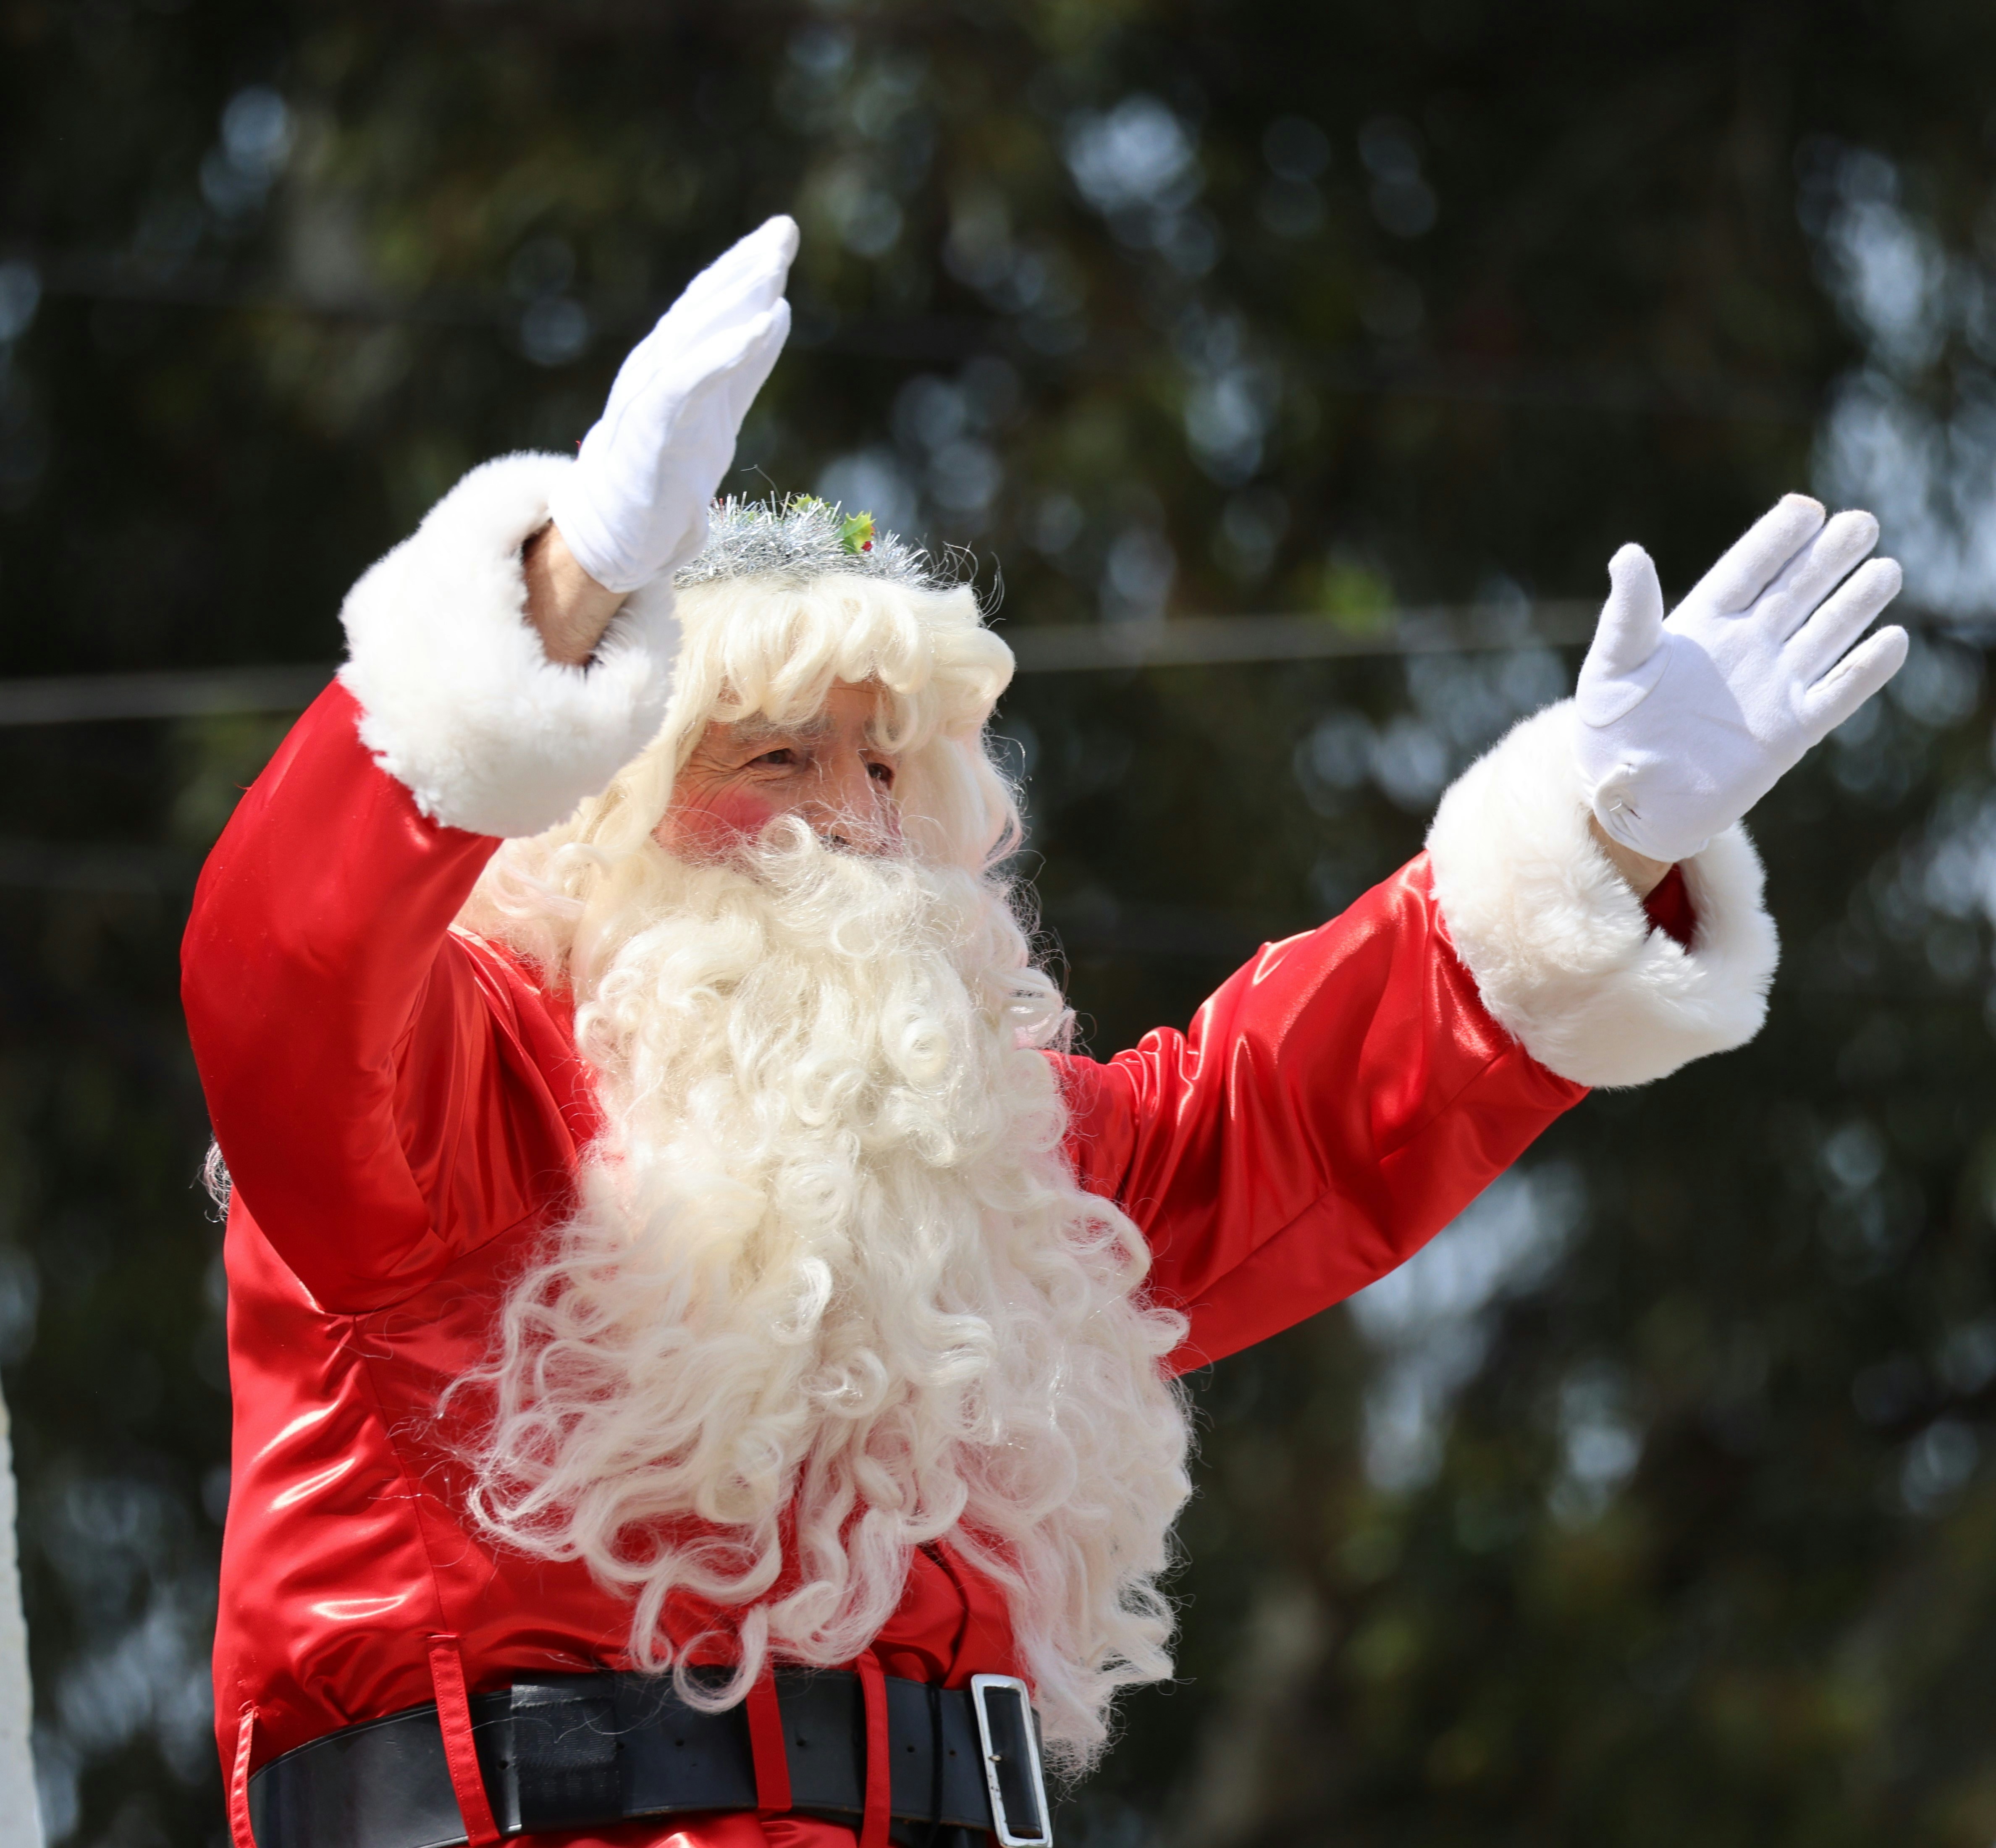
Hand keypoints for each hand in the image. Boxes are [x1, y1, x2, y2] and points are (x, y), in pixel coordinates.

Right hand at [546, 215, 797, 595]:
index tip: (780, 235)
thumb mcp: (720, 409)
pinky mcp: (653, 425)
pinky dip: (725, 350)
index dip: (743, 269)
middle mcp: (658, 367)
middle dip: (743, 269)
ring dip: (734, 297)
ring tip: (773, 267)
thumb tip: (776, 312)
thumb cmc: (667, 474)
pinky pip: (690, 378)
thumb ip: (745, 364)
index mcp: (675, 363)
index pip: (711, 306)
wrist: (621, 534)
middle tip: (782, 233)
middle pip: (703, 308)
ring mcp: (651, 394)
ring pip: (693, 332)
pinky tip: (760, 325)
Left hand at [1574, 494, 1907, 863]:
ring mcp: (1771, 687)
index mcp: (1703, 624)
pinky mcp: (1789, 731)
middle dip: (1828, 559)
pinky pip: (1835, 694)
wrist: (1628, 797)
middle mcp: (1745, 648)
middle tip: (1862, 523)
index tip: (1804, 509)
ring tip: (1886, 570)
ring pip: (1824, 634)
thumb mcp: (1612, 666)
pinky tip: (1892, 640)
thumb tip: (1628, 553)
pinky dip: (1864, 670)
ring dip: (1855, 604)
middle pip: (1796, 592)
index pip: (1747, 571)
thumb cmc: (1610, 728)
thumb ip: (1629, 614)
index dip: (1776, 540)